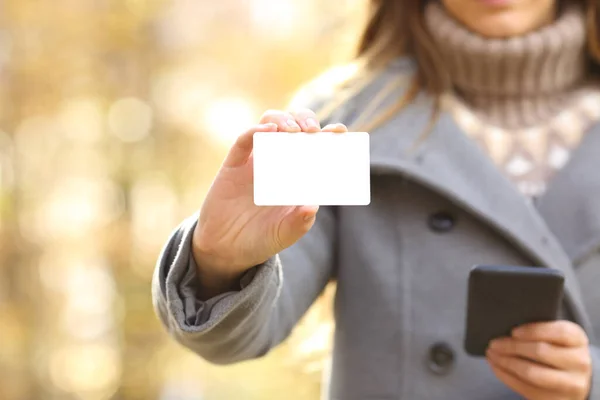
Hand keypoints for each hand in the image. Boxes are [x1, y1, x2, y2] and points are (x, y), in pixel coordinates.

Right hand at [193, 108, 347, 296]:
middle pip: (295, 127)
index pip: (315, 147)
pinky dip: (255, 131)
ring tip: (293, 131)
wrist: (226, 249)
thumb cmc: (261, 239)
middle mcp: (279, 162)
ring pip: (270, 123)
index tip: (340, 131)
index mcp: (297, 175)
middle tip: (314, 131)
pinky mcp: (234, 164)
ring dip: (284, 120)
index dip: (328, 136)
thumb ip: (299, 223)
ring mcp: (256, 160)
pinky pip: (243, 141)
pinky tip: (267, 131)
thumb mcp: (284, 234)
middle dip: (306, 121)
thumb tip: (313, 206)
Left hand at [486, 320, 591, 399]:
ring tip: (491, 354)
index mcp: (577, 339)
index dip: (534, 331)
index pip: (559, 332)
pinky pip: (525, 388)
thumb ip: (538, 329)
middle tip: (493, 343)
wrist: (572, 379)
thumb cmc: (556, 350)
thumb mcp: (555, 336)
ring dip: (506, 362)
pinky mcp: (555, 398)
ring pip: (532, 373)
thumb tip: (505, 327)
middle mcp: (579, 362)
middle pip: (541, 352)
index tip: (513, 331)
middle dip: (512, 347)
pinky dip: (505, 375)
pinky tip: (496, 366)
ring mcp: (570, 384)